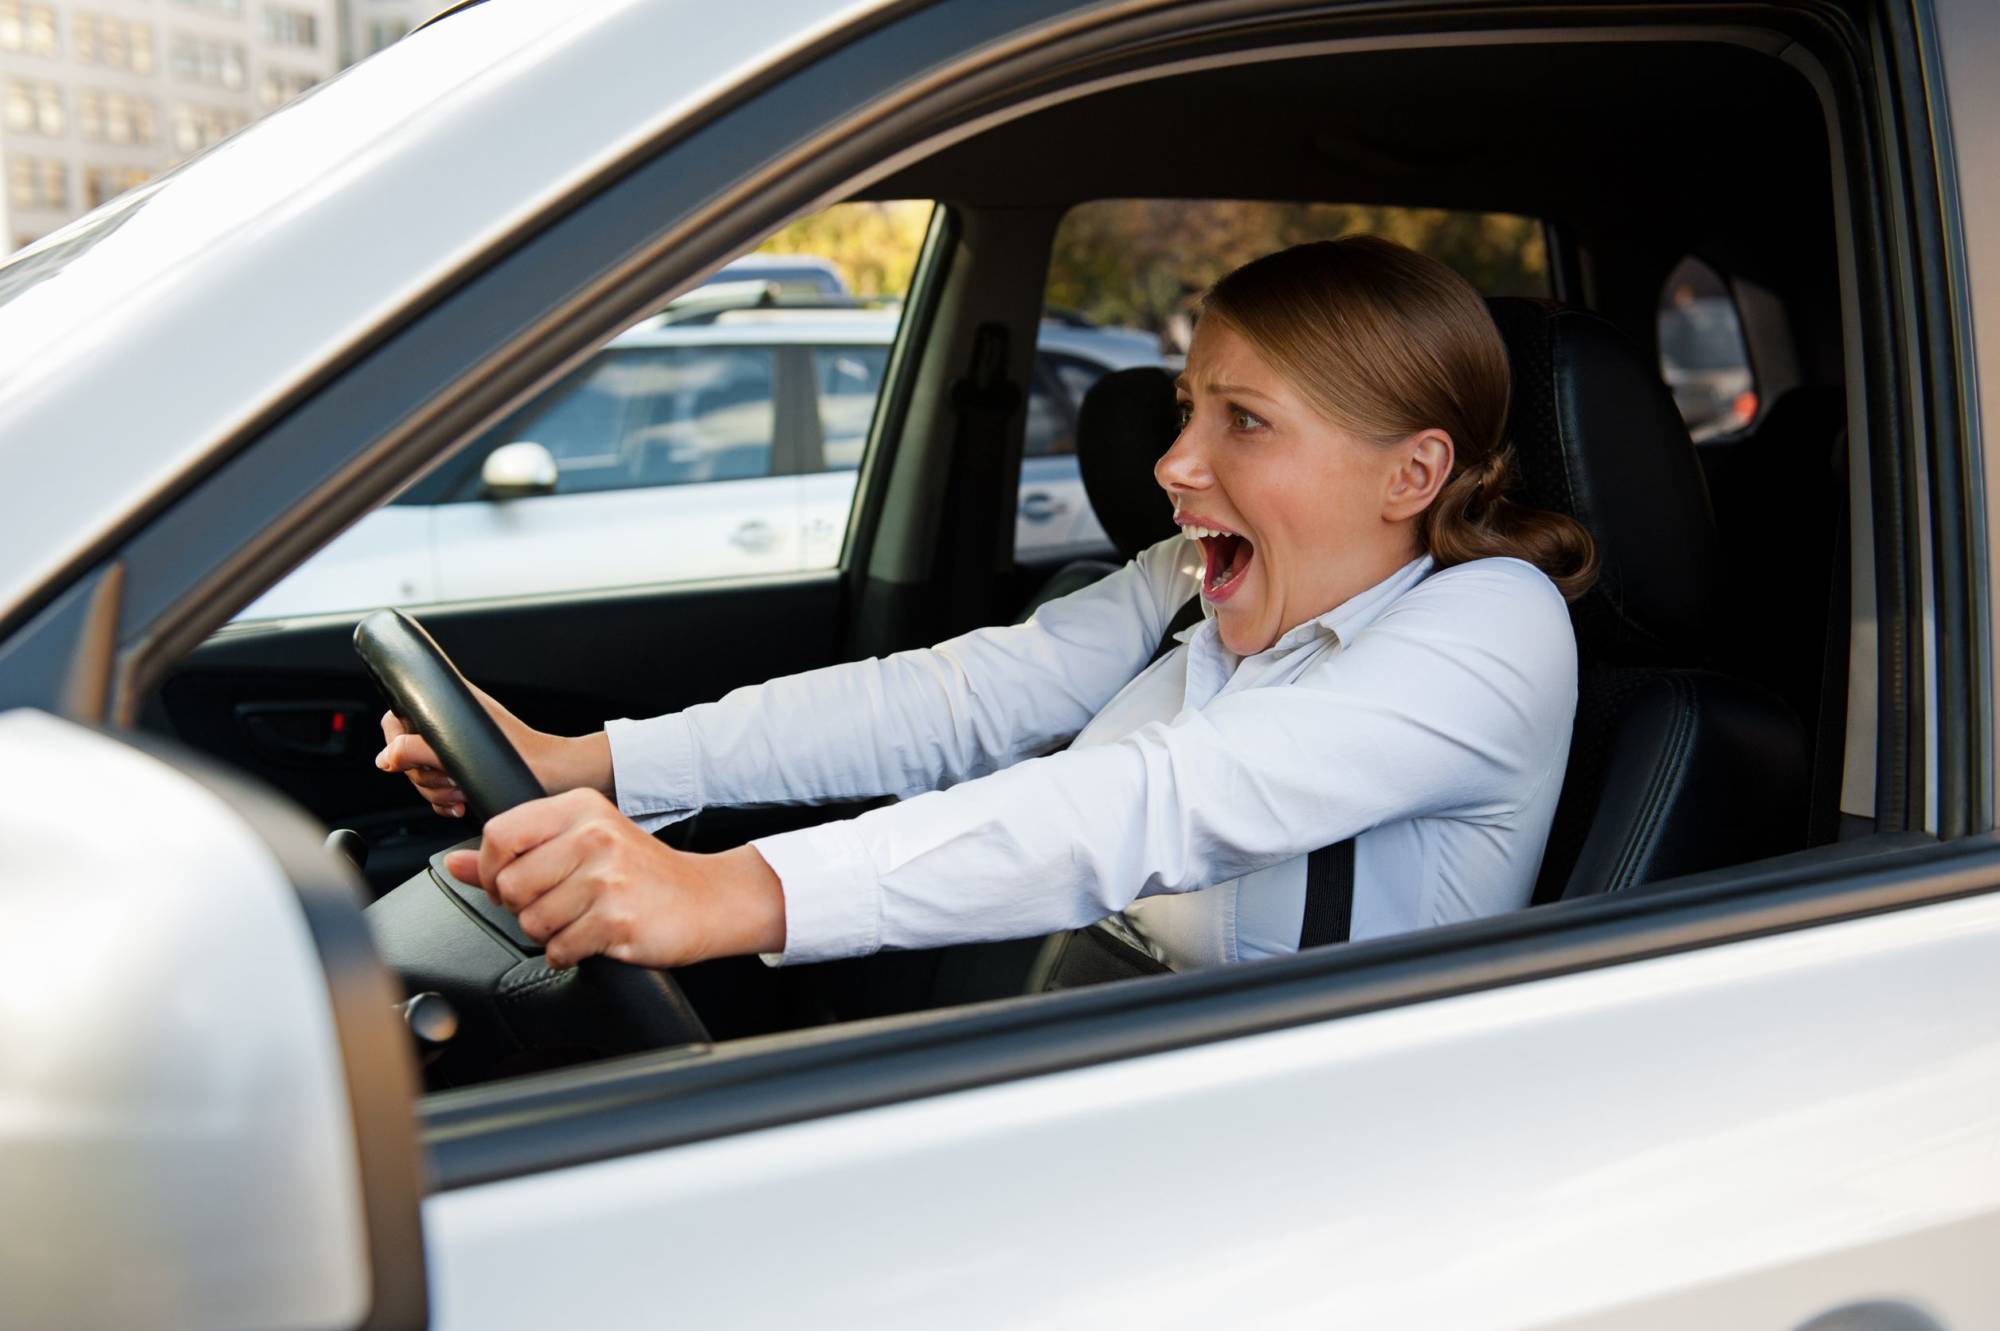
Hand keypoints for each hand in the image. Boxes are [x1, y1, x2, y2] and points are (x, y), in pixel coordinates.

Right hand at [375, 682, 610, 817]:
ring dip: (437, 790)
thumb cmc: (524, 757)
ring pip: (420, 774)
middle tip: (451, 780)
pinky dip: (444, 800)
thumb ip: (417, 750)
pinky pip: (436, 788)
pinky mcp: (464, 770)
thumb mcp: (464, 753)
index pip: (396, 717)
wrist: (556, 775)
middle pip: (405, 753)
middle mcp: (449, 723)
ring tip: (462, 791)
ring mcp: (455, 748)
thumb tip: (385, 759)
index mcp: (448, 705)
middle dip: (424, 775)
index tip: (410, 763)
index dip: (397, 743)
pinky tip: (461, 802)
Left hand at [444, 789, 785, 968]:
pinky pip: (559, 950)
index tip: (508, 885)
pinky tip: (595, 937)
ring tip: (581, 920)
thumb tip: (456, 863)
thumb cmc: (643, 872)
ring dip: (550, 933)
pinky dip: (570, 953)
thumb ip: (517, 853)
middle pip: (512, 885)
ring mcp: (607, 877)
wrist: (707, 899)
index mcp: (580, 808)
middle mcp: (594, 835)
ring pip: (532, 922)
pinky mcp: (617, 918)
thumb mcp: (582, 844)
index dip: (492, 870)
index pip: (500, 834)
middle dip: (524, 908)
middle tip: (558, 905)